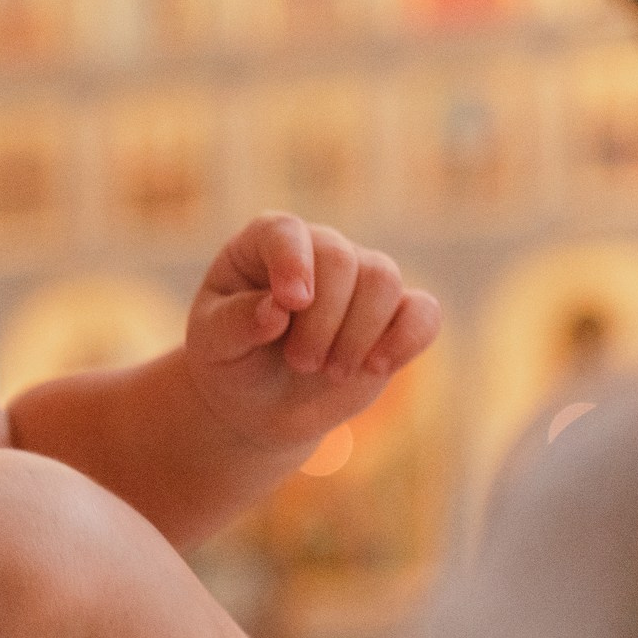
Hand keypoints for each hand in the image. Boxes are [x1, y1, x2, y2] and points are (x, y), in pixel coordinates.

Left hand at [187, 213, 440, 453]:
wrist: (260, 403)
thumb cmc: (231, 362)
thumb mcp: (214, 346)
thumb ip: (236, 323)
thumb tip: (276, 310)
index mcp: (265, 244)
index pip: (287, 233)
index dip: (293, 263)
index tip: (291, 304)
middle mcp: (318, 250)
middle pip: (343, 260)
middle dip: (323, 319)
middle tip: (301, 363)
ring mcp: (360, 279)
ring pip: (384, 281)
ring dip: (356, 335)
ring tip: (329, 372)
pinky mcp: (395, 316)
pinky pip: (424, 312)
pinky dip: (407, 339)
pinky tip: (377, 367)